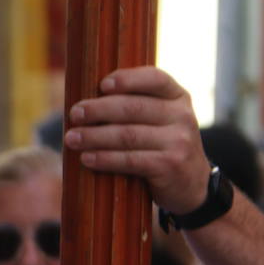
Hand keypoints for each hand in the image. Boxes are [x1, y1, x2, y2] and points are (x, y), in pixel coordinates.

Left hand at [64, 67, 209, 213]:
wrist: (192, 185)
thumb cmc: (163, 147)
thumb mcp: (161, 120)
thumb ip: (137, 107)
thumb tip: (86, 102)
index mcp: (178, 97)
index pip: (154, 79)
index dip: (127, 79)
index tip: (101, 84)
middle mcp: (182, 116)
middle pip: (133, 108)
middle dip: (99, 110)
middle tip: (74, 114)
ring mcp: (178, 141)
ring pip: (128, 135)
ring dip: (95, 137)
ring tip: (71, 138)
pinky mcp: (170, 165)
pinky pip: (130, 160)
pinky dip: (105, 159)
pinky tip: (87, 158)